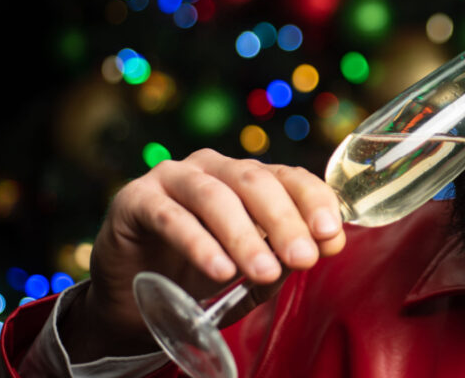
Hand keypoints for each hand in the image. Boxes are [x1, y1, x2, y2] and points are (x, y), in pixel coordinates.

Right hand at [60, 149, 345, 360]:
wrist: (134, 296)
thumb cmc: (200, 274)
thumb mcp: (250, 270)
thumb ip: (283, 258)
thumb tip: (320, 249)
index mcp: (248, 178)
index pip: (290, 178)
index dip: (314, 203)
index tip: (331, 236)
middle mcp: (214, 168)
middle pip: (256, 183)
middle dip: (285, 221)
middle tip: (303, 258)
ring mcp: (173, 178)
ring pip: (216, 197)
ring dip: (245, 236)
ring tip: (264, 272)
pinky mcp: (136, 200)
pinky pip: (171, 218)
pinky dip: (199, 244)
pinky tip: (220, 271)